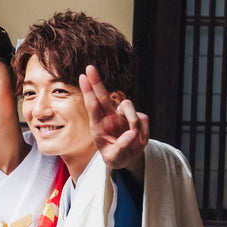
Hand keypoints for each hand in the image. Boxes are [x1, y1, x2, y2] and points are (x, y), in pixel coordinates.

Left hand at [80, 64, 147, 178]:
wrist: (128, 159)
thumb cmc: (116, 157)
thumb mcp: (114, 158)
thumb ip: (121, 148)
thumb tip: (130, 134)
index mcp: (99, 126)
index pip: (92, 106)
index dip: (88, 92)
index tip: (82, 77)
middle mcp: (109, 117)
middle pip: (103, 95)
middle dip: (96, 81)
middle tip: (89, 67)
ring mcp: (123, 116)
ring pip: (128, 105)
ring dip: (133, 120)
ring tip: (134, 137)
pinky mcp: (137, 118)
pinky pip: (143, 118)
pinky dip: (144, 130)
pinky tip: (140, 140)